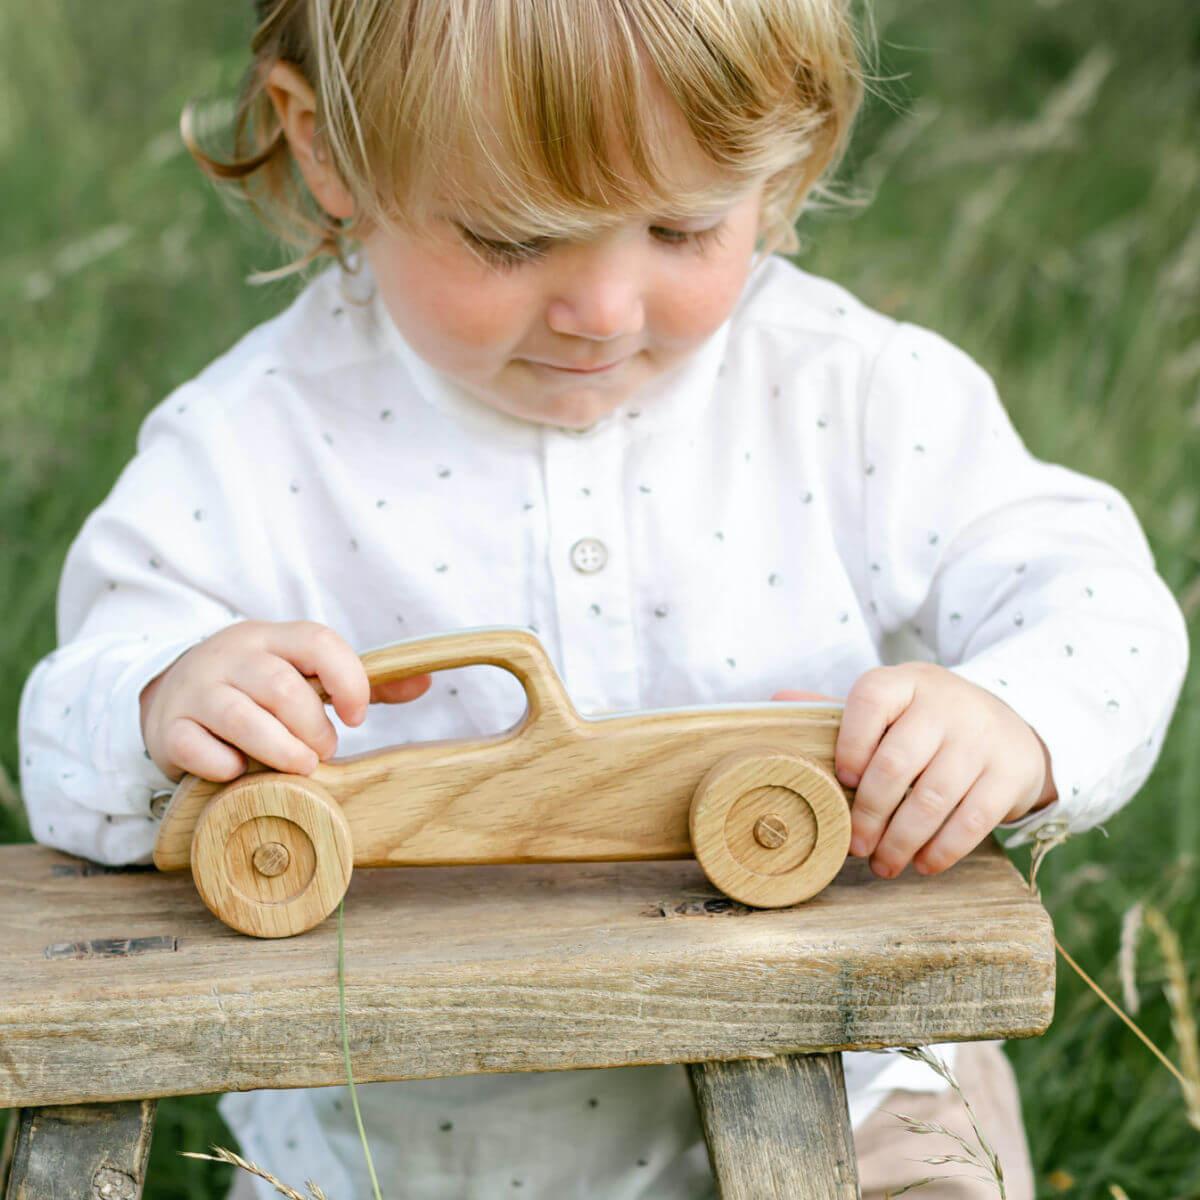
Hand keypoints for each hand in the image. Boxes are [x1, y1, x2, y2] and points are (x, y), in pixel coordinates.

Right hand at [139, 620, 431, 782]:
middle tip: (323, 750)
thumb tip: (424, 681)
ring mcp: (196, 691)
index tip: (358, 715)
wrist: (172, 694)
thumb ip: (358, 681)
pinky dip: (225, 767)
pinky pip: (197, 748)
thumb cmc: (257, 689)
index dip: (348, 679)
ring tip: (301, 767)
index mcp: (272, 638)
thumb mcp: (302, 674)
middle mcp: (232, 656)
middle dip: (313, 728)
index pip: (317, 642)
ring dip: (281, 750)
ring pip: (242, 718)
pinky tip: (241, 773)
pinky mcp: (169, 728)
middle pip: (282, 687)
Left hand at [772, 662, 1056, 878]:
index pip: (871, 700)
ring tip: (883, 865)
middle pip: (897, 762)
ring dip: (901, 841)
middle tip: (855, 846)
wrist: (1008, 727)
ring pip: (933, 798)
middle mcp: (945, 704)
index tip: (842, 781)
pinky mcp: (1009, 772)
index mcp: (905, 682)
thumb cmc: (926, 722)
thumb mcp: (890, 707)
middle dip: (870, 814)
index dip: (850, 742)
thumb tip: (775, 703)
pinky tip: (923, 864)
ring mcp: (981, 737)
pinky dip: (943, 849)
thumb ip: (836, 710)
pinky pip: (973, 819)